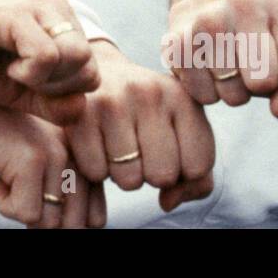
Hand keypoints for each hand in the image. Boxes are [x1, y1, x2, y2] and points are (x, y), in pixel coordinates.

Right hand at [0, 0, 100, 123]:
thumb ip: (54, 104)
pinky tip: (9, 67)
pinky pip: (47, 55)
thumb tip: (80, 109)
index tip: (34, 89)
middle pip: (89, 65)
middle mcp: (56, 8)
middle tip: (26, 82)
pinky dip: (29, 73)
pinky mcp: (18, 15)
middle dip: (58, 87)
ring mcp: (39, 8)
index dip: (66, 92)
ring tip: (17, 72)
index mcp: (63, 24)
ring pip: (76, 57)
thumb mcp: (24, 94)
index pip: (93, 71)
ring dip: (45, 79)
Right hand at [0, 100, 106, 228]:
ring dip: (21, 209)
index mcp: (90, 162)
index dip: (63, 218)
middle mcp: (81, 158)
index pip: (95, 219)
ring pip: (49, 223)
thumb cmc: (12, 150)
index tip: (40, 194)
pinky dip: (5, 203)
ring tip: (12, 178)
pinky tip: (2, 175)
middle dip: (42, 217)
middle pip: (72, 225)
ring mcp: (59, 158)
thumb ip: (67, 199)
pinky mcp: (34, 160)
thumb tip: (65, 230)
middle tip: (22, 188)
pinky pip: (25, 213)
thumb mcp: (48, 175)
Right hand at [65, 41, 214, 212]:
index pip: (197, 167)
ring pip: (129, 179)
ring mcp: (113, 101)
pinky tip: (96, 144)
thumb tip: (167, 202)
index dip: (182, 172)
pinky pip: (96, 173)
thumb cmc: (143, 113)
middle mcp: (150, 93)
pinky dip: (96, 168)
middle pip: (163, 176)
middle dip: (151, 175)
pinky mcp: (80, 114)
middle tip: (138, 150)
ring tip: (116, 145)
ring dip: (122, 174)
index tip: (168, 151)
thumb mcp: (179, 133)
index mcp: (182, 96)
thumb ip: (195, 177)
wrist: (95, 75)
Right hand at [166, 0, 277, 118]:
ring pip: (232, 92)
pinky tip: (207, 71)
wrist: (208, 16)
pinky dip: (208, 94)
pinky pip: (203, 94)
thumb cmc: (261, 47)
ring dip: (233, 93)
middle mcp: (243, 0)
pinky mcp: (175, 40)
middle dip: (260, 88)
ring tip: (229, 69)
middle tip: (251, 68)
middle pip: (264, 81)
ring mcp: (206, 17)